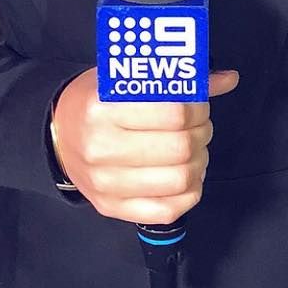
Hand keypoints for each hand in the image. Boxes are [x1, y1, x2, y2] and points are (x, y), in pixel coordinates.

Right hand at [52, 67, 239, 223]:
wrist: (59, 134)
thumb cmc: (95, 100)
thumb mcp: (125, 77)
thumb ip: (176, 79)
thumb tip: (228, 79)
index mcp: (103, 107)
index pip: (173, 112)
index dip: (198, 107)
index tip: (198, 102)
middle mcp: (102, 147)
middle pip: (181, 148)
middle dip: (202, 133)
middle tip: (199, 124)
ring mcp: (106, 183)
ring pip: (180, 180)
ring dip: (200, 162)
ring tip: (194, 148)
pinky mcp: (112, 207)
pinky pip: (168, 210)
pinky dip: (190, 192)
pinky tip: (187, 174)